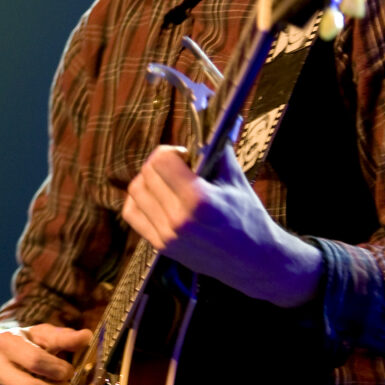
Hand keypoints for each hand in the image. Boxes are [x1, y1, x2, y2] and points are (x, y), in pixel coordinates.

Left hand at [122, 144, 322, 307]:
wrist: (253, 261)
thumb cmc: (248, 217)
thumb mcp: (236, 180)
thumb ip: (217, 150)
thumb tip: (204, 122)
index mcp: (200, 200)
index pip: (162, 160)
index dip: (171, 151)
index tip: (185, 156)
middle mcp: (180, 220)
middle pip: (147, 173)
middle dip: (160, 163)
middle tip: (178, 167)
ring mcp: (168, 236)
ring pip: (136, 191)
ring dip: (148, 180)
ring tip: (168, 182)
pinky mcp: (161, 246)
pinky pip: (131, 213)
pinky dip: (139, 199)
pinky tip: (156, 197)